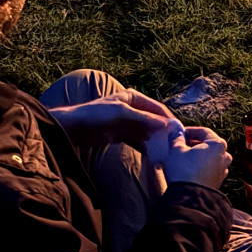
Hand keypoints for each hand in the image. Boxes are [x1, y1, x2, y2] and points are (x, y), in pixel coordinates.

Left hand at [51, 92, 173, 148]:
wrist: (73, 128)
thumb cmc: (96, 114)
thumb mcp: (122, 113)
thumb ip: (144, 118)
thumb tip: (166, 124)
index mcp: (134, 98)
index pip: (157, 108)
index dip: (168, 119)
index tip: (179, 131)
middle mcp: (133, 108)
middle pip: (153, 120)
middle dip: (163, 131)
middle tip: (174, 144)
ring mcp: (127, 123)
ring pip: (147, 132)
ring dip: (155, 140)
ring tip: (166, 151)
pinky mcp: (121, 135)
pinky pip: (138, 140)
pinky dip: (145, 146)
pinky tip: (153, 154)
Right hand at [162, 125, 231, 188]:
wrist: (189, 198)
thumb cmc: (184, 170)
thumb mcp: (176, 150)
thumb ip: (176, 137)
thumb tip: (175, 129)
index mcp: (218, 144)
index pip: (203, 132)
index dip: (190, 131)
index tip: (179, 133)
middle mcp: (225, 155)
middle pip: (209, 144)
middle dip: (194, 143)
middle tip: (180, 145)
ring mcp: (223, 169)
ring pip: (210, 157)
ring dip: (198, 155)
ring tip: (184, 157)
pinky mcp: (218, 181)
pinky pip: (210, 168)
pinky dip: (201, 166)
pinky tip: (190, 169)